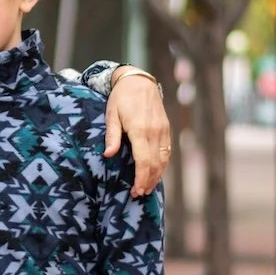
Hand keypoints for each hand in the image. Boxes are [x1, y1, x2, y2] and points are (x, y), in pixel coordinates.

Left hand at [104, 69, 171, 195]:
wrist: (138, 81)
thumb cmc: (121, 98)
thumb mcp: (111, 114)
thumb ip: (112, 135)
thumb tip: (108, 155)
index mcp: (140, 130)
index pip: (144, 161)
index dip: (141, 178)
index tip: (136, 190)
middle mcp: (154, 132)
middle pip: (155, 163)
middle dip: (149, 181)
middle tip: (140, 193)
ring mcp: (162, 130)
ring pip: (164, 159)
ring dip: (157, 175)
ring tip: (148, 187)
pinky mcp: (166, 129)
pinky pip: (167, 151)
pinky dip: (163, 164)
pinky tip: (156, 172)